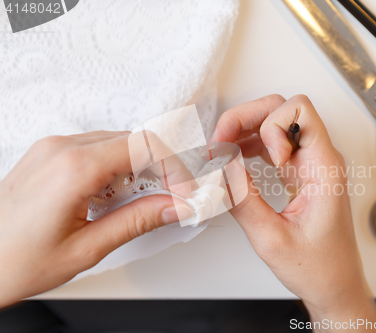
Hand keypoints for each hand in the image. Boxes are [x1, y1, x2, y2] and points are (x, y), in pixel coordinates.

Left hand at [0, 131, 192, 307]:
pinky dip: (117, 167)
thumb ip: (138, 221)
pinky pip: (96, 148)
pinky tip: (115, 195)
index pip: (145, 146)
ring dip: (140, 168)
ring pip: (118, 142)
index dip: (175, 167)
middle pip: (134, 140)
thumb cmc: (16, 261)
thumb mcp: (87, 248)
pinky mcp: (49, 154)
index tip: (184, 192)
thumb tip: (176, 206)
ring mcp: (53, 148)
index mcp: (74, 168)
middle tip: (172, 198)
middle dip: (162, 168)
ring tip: (143, 202)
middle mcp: (62, 148)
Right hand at [213, 95, 375, 331]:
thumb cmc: (318, 268)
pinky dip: (250, 145)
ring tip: (221, 151)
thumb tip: (220, 165)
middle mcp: (320, 159)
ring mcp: (310, 164)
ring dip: (245, 130)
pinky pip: (273, 145)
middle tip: (221, 141)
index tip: (251, 152)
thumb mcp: (271, 238)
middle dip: (247, 118)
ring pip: (275, 124)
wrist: (335, 286)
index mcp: (324, 168)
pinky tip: (233, 159)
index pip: (299, 110)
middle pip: (282, 110)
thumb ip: (242, 198)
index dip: (268, 122)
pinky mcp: (300, 173)